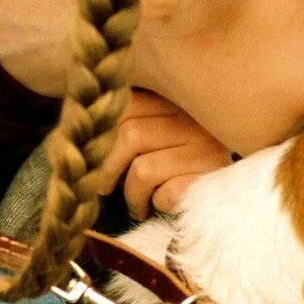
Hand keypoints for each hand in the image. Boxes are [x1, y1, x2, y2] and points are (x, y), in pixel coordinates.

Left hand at [96, 90, 231, 219]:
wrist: (226, 194)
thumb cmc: (176, 165)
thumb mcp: (151, 135)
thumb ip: (122, 124)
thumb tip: (77, 136)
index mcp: (174, 98)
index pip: (126, 104)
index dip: (102, 135)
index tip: (93, 157)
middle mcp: (193, 117)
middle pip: (130, 134)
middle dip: (109, 169)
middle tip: (105, 188)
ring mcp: (206, 146)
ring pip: (144, 170)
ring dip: (132, 195)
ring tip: (137, 205)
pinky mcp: (213, 177)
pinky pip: (167, 192)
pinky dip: (158, 203)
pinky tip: (162, 204)